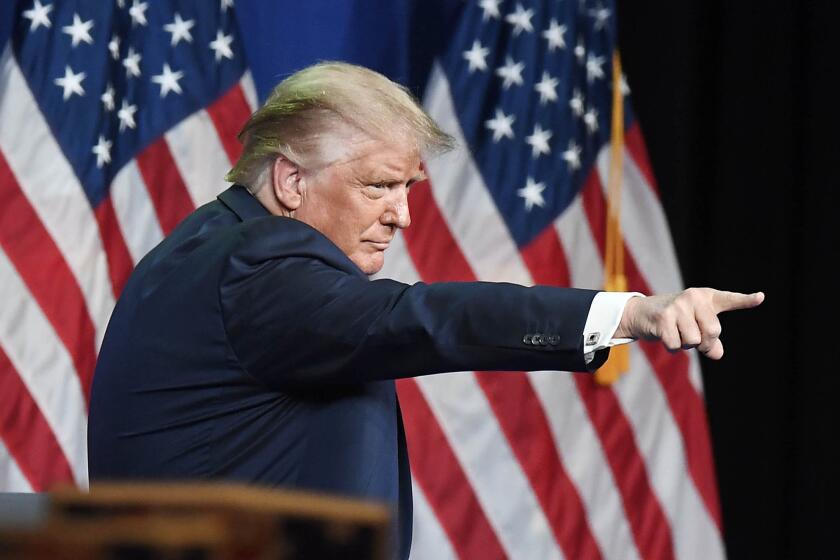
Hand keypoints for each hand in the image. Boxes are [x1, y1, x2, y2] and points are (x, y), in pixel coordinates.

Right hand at [614, 288, 763, 359]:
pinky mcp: (663, 318)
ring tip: (676, 333)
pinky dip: (671, 347)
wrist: (642, 313)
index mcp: (706, 298)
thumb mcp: (696, 327)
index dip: (746, 300)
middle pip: (713, 332)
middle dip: (704, 343)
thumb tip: (717, 354)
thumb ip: (711, 340)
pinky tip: (664, 335)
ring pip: (694, 341)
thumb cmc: (675, 320)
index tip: (761, 298)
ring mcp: (678, 306)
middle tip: (693, 339)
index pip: (729, 300)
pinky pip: (676, 345)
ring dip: (685, 345)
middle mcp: (693, 298)